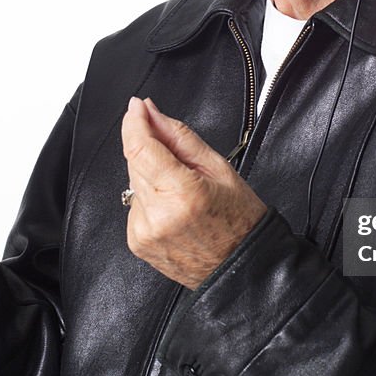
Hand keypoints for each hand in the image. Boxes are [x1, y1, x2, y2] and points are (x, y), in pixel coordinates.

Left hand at [121, 96, 267, 288]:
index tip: (137, 106)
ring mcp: (144, 232)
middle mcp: (158, 216)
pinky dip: (150, 197)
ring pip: (133, 182)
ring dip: (150, 173)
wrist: (242, 269)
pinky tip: (173, 206)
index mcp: (181, 194)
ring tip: (182, 187)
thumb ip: (179, 137)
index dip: (135, 122)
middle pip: (134, 161)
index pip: (141, 147)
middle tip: (177, 151)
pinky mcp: (137, 242)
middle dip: (149, 147)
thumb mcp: (219, 168)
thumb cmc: (240, 221)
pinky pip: (135, 204)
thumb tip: (152, 114)